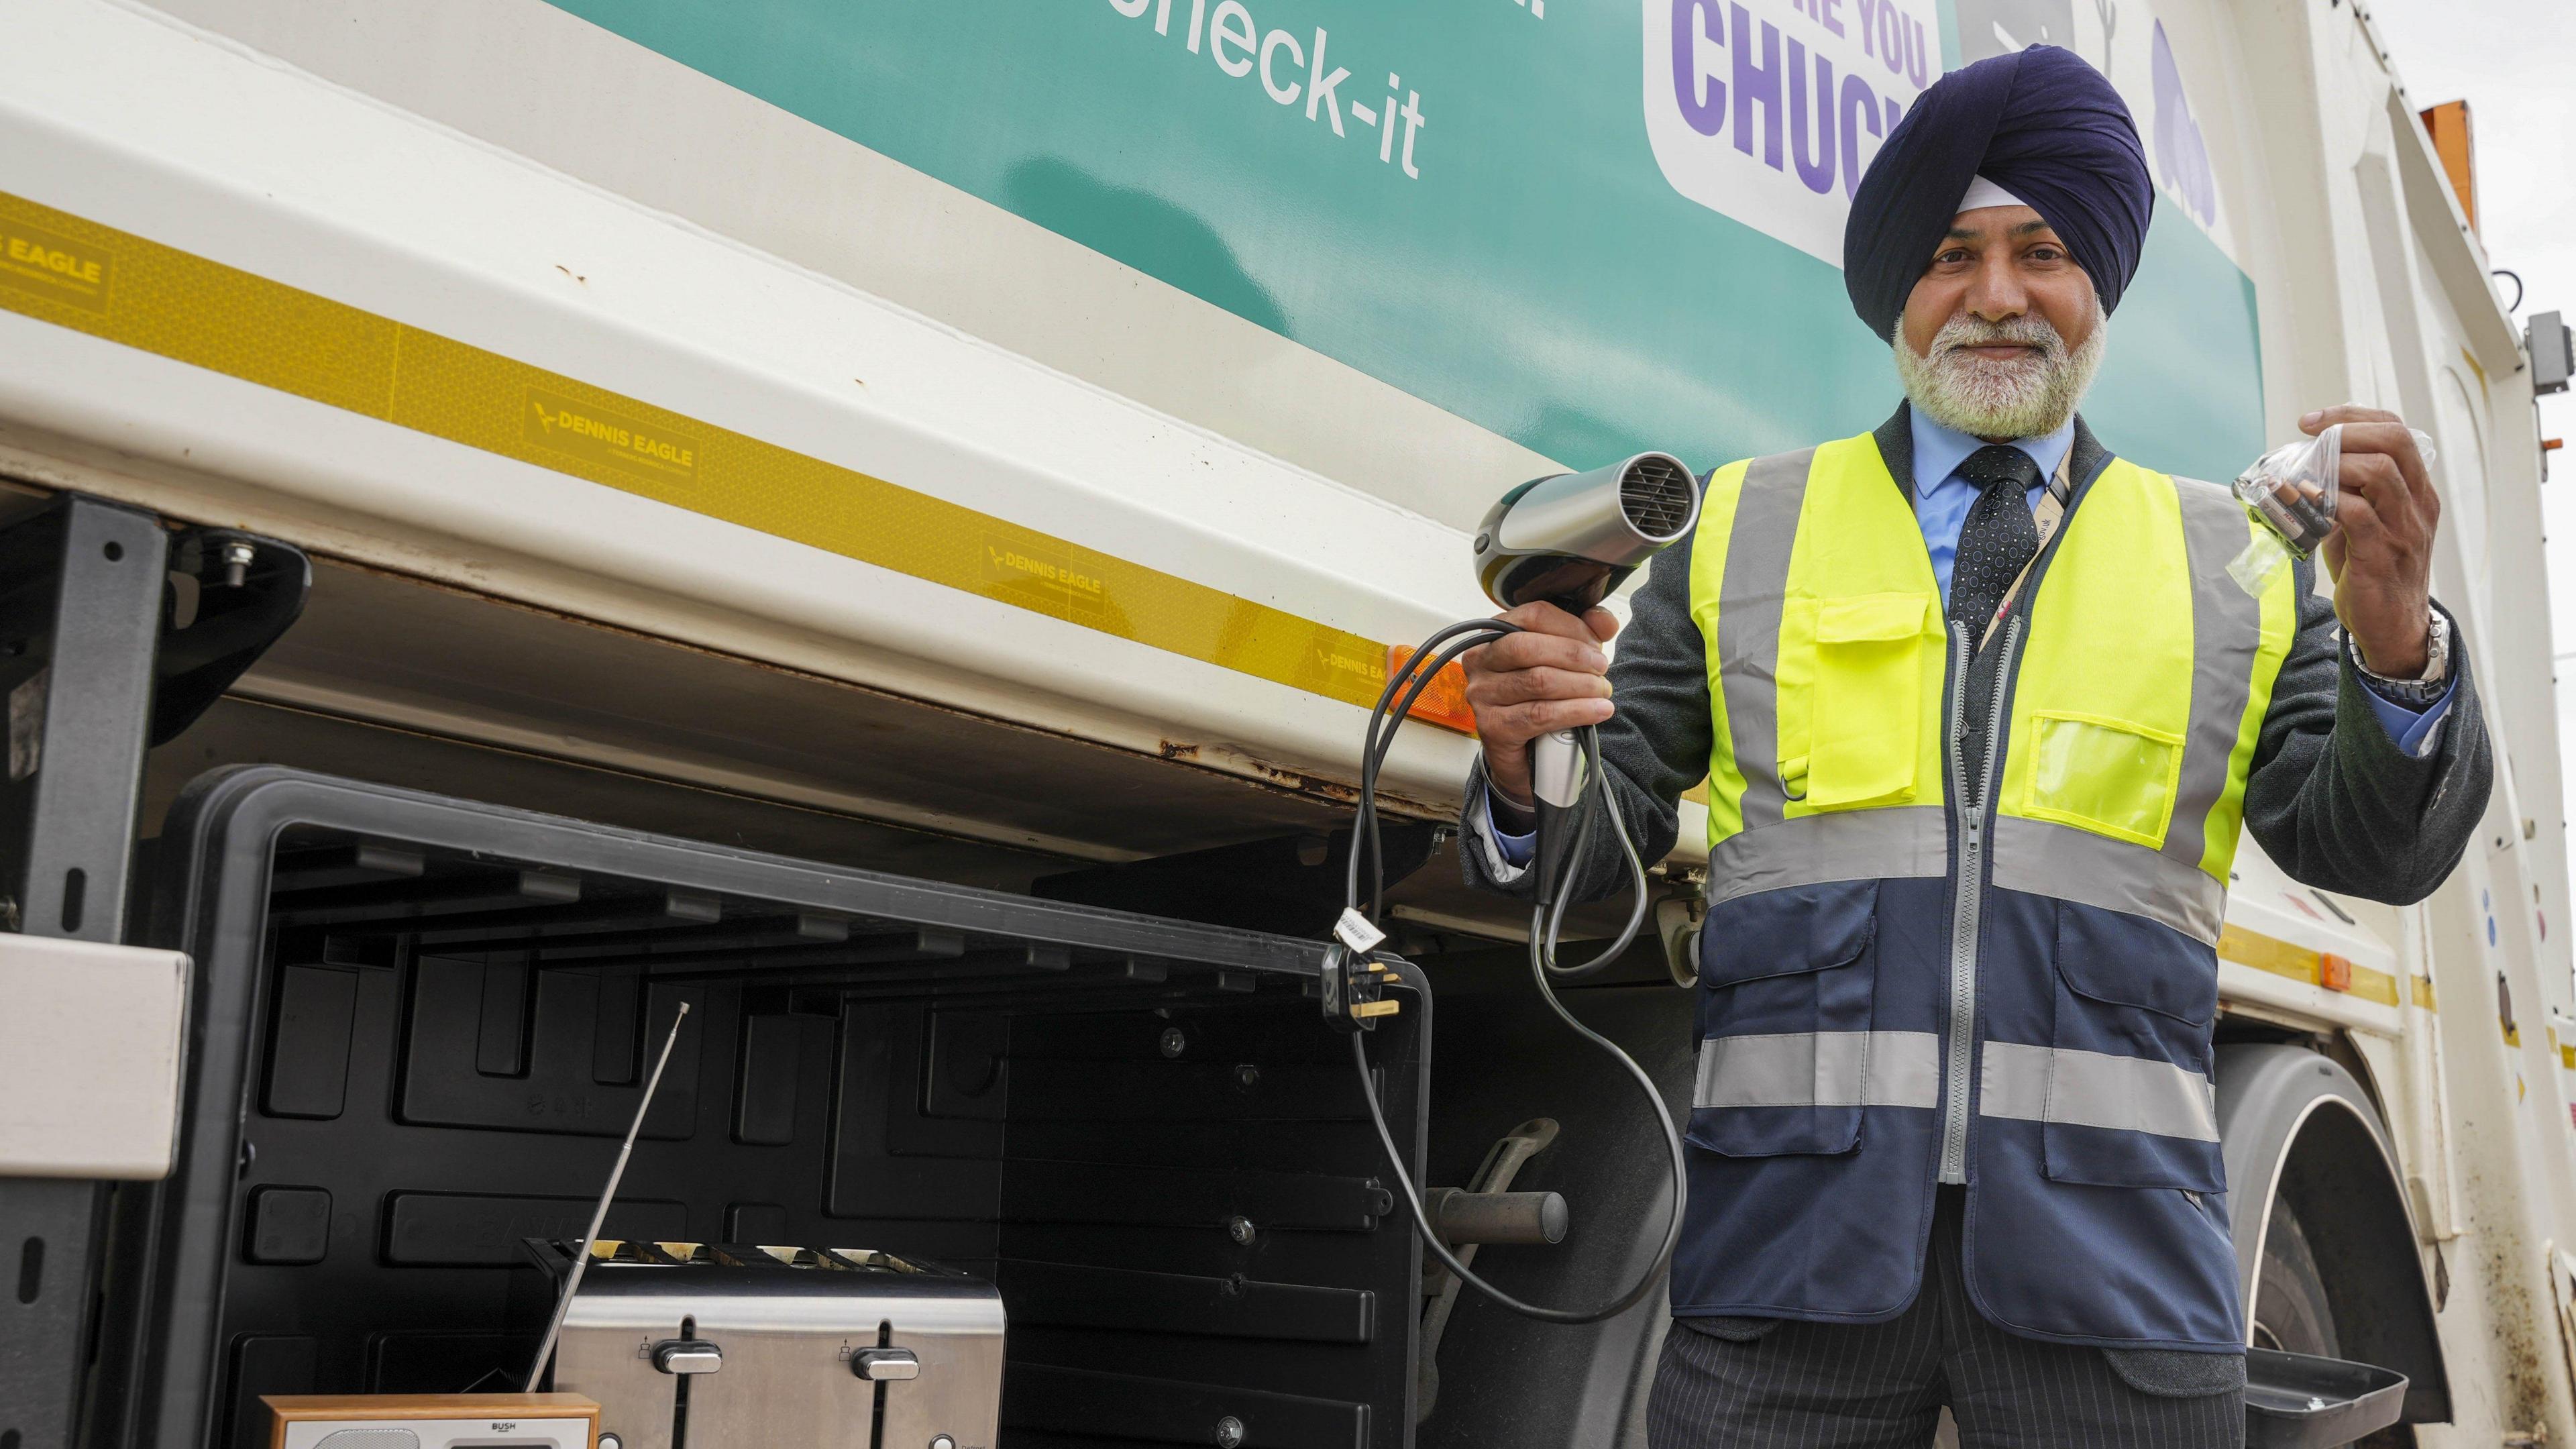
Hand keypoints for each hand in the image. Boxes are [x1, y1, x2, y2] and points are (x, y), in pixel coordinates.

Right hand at [1462, 601, 1619, 807]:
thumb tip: (1605, 622)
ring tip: (1603, 691)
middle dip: (1574, 656)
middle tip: (1601, 669)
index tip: (1595, 644)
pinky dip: (1576, 711)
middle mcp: (1481, 661)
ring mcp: (1481, 694)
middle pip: (1528, 647)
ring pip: (1537, 681)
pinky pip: (1539, 715)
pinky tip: (1598, 711)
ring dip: (1580, 685)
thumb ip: (1585, 633)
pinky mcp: (1492, 726)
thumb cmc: (1540, 698)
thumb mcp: (1564, 660)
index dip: (1571, 626)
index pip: (1532, 615)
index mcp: (1495, 634)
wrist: (1525, 754)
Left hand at [2308, 405, 2438, 676]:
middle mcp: (2418, 503)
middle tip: (2309, 440)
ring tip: (2304, 474)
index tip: (2313, 420)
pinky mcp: (2382, 556)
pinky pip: (2358, 515)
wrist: (2391, 624)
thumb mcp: (2364, 520)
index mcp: (2416, 489)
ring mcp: (2404, 529)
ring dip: (2335, 465)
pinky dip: (2327, 502)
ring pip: (2380, 472)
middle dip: (2346, 430)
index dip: (2353, 416)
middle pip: (2396, 441)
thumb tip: (2302, 463)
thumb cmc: (2372, 567)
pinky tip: (2305, 505)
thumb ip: (2346, 491)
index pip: (2397, 430)